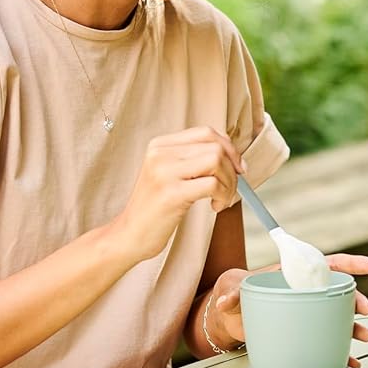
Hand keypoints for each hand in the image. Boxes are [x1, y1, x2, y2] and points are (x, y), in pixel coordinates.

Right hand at [111, 128, 244, 263]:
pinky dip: (223, 195)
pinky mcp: (172, 193)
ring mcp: (164, 172)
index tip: (237, 167)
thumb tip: (235, 157)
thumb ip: (193, 160)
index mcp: (160, 145)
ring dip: (229, 183)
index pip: (206, 132)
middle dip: (232, 170)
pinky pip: (213, 184)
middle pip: (215, 147)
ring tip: (222, 199)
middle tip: (230, 189)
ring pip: (217, 161)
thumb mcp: (170, 174)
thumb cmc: (156, 208)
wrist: (130, 235)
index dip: (229, 148)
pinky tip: (215, 207)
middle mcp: (160, 153)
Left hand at [205, 253, 367, 367]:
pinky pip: (327, 341)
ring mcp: (308, 313)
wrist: (232, 315)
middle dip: (356, 300)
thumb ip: (232, 294)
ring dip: (355, 327)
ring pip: (338, 318)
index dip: (351, 263)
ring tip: (367, 336)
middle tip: (366, 310)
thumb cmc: (238, 294)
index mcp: (297, 274)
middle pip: (339, 292)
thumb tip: (225, 301)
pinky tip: (351, 361)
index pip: (329, 264)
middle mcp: (307, 292)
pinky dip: (340, 352)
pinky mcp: (303, 332)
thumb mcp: (235, 290)